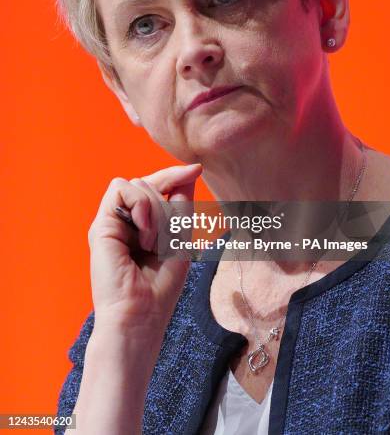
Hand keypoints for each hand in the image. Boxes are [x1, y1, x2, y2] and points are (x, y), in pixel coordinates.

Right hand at [87, 163, 202, 334]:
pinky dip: (139, 205)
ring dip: (155, 211)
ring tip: (152, 243)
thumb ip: (181, 205)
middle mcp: (124, 220)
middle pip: (149, 183)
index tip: (196, 168)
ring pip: (137, 184)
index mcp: (141, 224)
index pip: (156, 186)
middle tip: (164, 241)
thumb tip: (191, 171)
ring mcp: (111, 222)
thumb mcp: (179, 238)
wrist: (140, 315)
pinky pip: (121, 189)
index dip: (174, 174)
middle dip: (166, 206)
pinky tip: (144, 232)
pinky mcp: (100, 225)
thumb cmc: (160, 285)